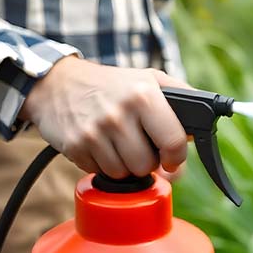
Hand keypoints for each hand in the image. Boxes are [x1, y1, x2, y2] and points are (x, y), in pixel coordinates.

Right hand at [19, 56, 190, 178]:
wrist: (56, 83)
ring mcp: (95, 131)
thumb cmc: (111, 85)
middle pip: (147, 165)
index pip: (174, 142)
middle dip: (147, 161)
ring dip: (124, 165)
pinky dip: (102, 164)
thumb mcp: (150, 79)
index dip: (176, 158)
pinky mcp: (75, 145)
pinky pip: (100, 172)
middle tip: (139, 146)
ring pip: (124, 173)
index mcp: (144, 95)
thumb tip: (197, 135)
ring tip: (119, 144)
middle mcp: (119, 113)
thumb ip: (181, 99)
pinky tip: (100, 145)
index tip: (172, 160)